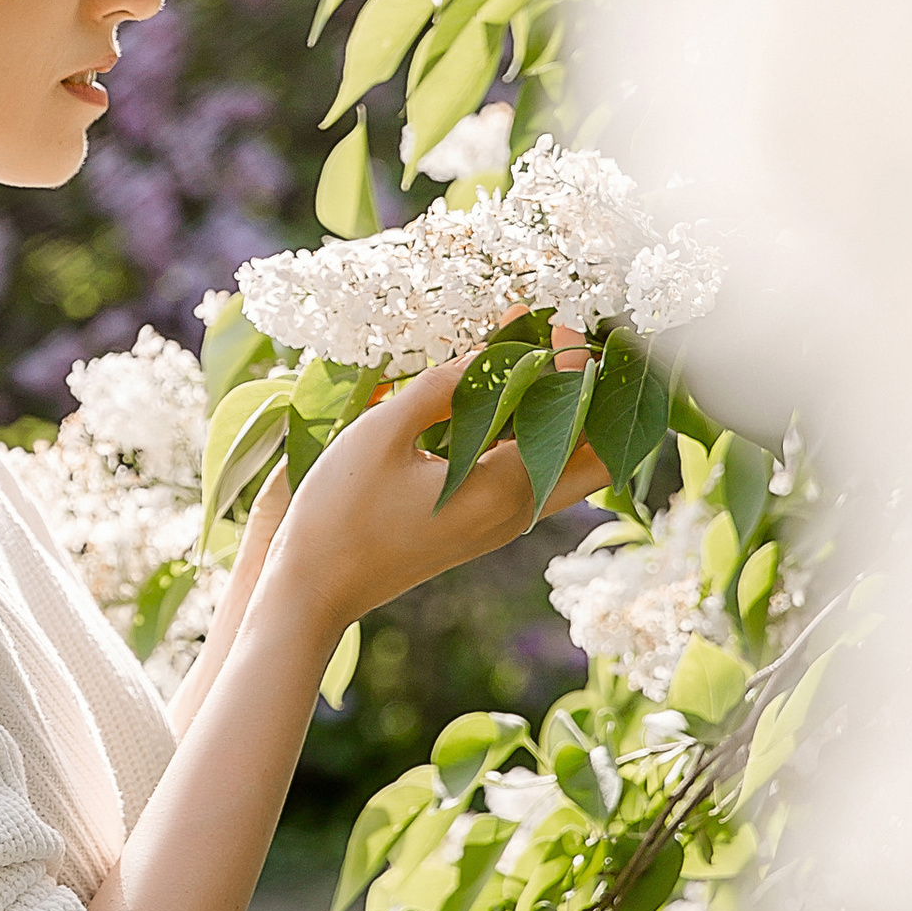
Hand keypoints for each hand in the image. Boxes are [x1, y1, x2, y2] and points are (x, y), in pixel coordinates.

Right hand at [266, 324, 607, 640]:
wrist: (315, 588)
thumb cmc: (340, 512)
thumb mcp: (382, 434)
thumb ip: (440, 387)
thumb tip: (488, 353)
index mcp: (503, 490)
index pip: (572, 417)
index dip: (573, 363)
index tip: (552, 322)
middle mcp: (516, 513)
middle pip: (596, 457)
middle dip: (592, 397)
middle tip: (562, 348)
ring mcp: (501, 524)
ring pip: (564, 468)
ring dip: (560, 415)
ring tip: (531, 362)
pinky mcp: (482, 526)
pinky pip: (529, 477)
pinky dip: (529, 436)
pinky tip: (496, 400)